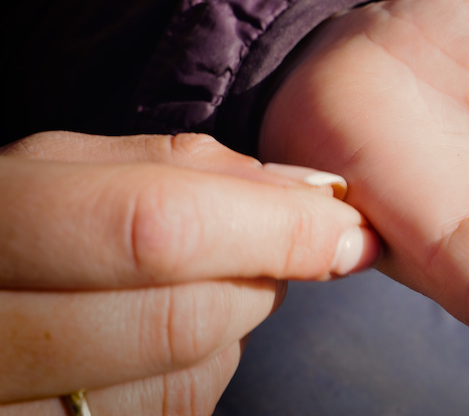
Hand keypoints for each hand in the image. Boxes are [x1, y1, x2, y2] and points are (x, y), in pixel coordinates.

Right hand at [0, 132, 376, 412]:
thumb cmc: (12, 226)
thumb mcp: (62, 169)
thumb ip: (178, 168)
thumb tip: (307, 195)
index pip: (159, 231)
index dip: (275, 229)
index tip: (344, 226)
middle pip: (184, 318)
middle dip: (259, 277)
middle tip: (270, 246)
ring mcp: (15, 411)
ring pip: (187, 380)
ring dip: (231, 327)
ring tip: (196, 283)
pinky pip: (172, 414)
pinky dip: (199, 371)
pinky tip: (161, 338)